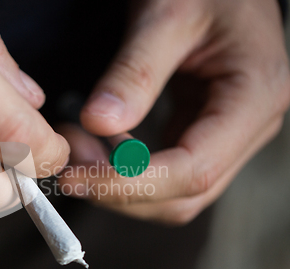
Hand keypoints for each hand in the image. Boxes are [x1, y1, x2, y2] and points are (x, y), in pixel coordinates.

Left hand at [59, 0, 289, 223]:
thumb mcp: (167, 15)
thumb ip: (134, 72)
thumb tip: (98, 123)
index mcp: (254, 96)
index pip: (193, 170)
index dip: (131, 183)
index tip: (77, 177)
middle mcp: (249, 127)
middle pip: (183, 195)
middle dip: (119, 190)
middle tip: (69, 164)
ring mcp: (227, 135)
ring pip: (173, 194)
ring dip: (119, 185)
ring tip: (78, 150)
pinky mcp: (203, 132)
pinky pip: (166, 171)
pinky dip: (127, 171)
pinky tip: (99, 148)